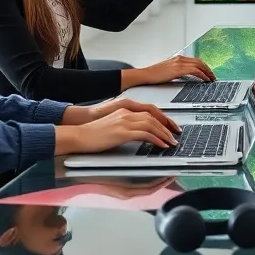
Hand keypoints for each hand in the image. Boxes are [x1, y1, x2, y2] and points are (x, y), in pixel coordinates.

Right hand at [62, 97, 181, 133]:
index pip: (150, 110)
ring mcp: (125, 121)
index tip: (171, 126)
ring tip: (171, 142)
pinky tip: (161, 145)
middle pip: (154, 116)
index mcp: (125, 109)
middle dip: (168, 126)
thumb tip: (140, 133)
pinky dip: (156, 140)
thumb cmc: (93, 133)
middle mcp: (127, 112)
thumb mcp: (114, 125)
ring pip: (152, 125)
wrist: (79, 135)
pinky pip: (145, 134)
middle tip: (176, 135)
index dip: (163, 118)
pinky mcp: (122, 132)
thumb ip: (127, 125)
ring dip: (164, 134)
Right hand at [126, 55, 215, 87]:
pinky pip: (194, 71)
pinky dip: (202, 75)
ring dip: (207, 72)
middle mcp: (180, 59)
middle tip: (213, 76)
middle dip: (208, 69)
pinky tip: (205, 79)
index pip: (195, 60)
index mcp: (178, 58)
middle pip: (199, 61)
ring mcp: (179, 63)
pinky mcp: (178, 69)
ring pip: (198, 65)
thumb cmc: (154, 75)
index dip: (203, 66)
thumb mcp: (168, 70)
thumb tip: (185, 75)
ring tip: (211, 79)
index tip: (208, 72)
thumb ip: (177, 71)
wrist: (145, 75)